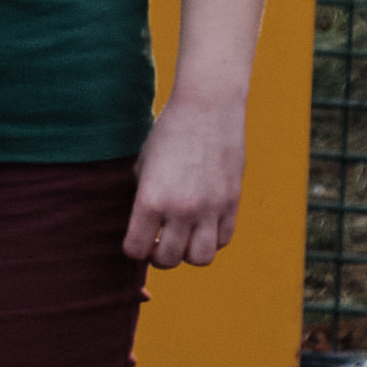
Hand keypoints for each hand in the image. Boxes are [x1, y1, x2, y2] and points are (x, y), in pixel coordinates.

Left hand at [127, 92, 247, 268]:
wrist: (208, 107)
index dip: (133, 248)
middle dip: (159, 256)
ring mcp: (210, 208)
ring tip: (183, 238)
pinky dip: (211, 239)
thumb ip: (143, 197)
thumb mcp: (143, 164)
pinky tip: (203, 225)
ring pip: (200, 258)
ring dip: (188, 253)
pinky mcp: (232, 202)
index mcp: (151, 199)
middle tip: (158, 242)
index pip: (136, 249)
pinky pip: (223, 239)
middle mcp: (181, 209)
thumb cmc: (169, 132)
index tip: (137, 240)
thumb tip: (145, 225)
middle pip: (169, 260)